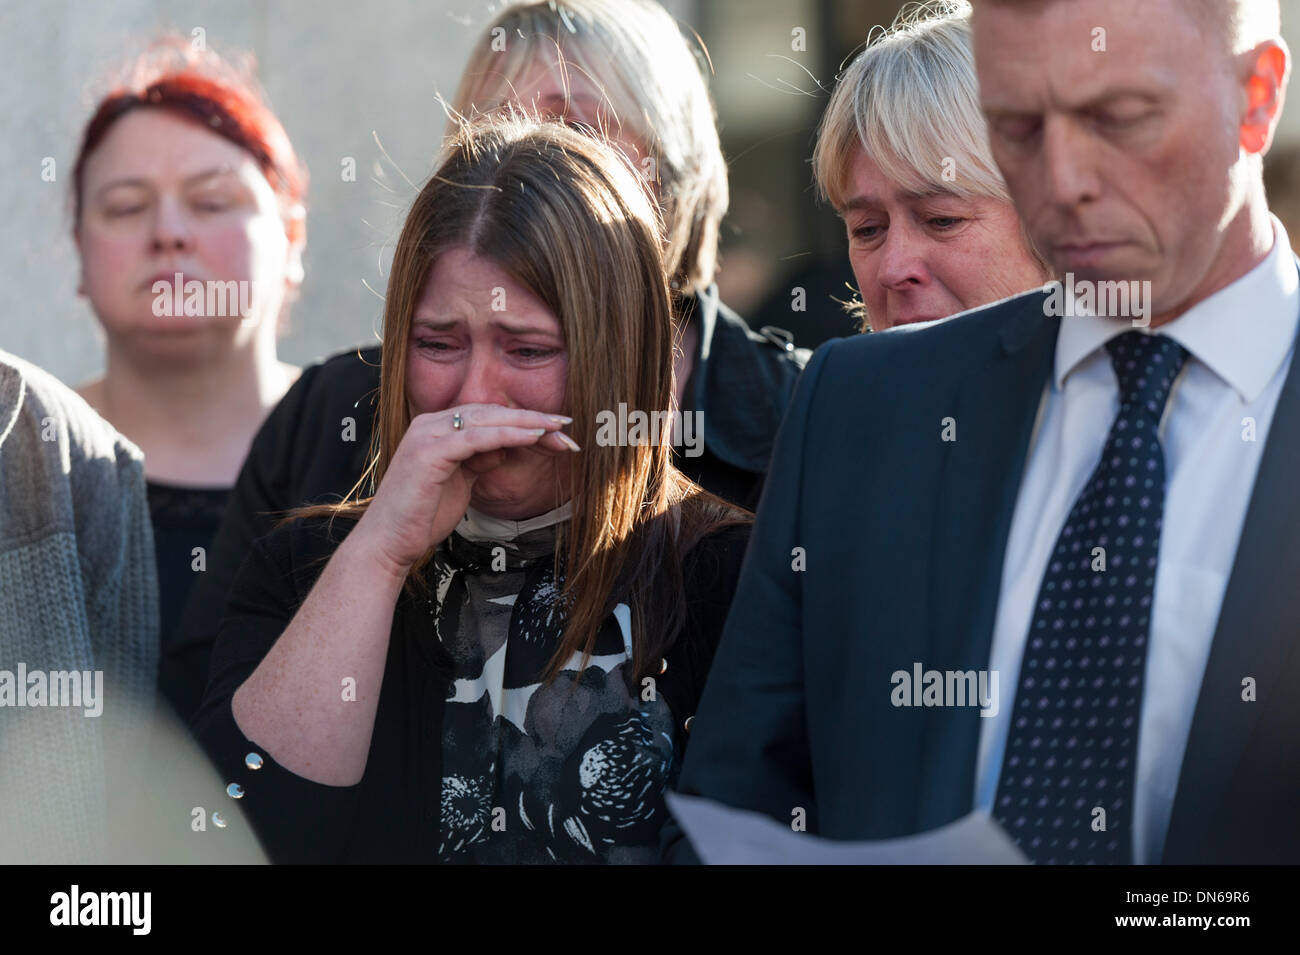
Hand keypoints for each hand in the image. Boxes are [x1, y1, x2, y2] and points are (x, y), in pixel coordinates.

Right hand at [352, 404, 577, 575]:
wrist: (388, 544)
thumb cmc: (422, 517)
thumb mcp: (460, 482)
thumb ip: (479, 461)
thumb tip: (504, 448)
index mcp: (435, 429)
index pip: (488, 417)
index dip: (524, 421)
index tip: (557, 429)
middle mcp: (429, 424)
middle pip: (492, 413)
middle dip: (533, 419)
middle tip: (568, 425)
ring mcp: (427, 435)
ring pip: (488, 419)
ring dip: (528, 422)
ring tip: (559, 427)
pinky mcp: (429, 452)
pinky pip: (478, 437)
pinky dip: (508, 435)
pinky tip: (534, 436)